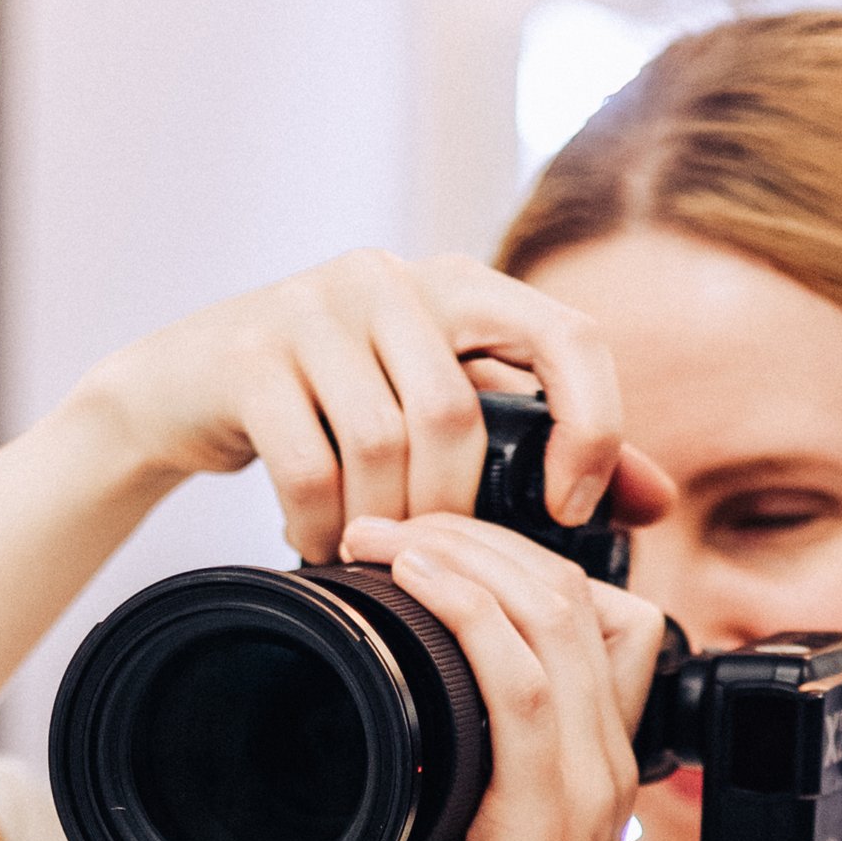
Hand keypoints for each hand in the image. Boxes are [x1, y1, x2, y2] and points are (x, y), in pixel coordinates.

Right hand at [80, 249, 662, 560]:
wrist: (185, 384)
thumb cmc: (335, 402)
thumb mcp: (445, 411)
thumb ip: (548, 446)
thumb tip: (656, 501)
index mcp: (461, 287)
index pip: (566, 335)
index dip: (590, 427)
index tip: (570, 510)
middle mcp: (391, 280)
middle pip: (456, 414)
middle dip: (450, 511)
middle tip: (434, 561)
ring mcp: (313, 308)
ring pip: (381, 443)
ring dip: (380, 524)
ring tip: (369, 557)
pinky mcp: (249, 354)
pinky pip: (306, 463)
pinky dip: (320, 523)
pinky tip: (316, 543)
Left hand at [341, 507, 665, 840]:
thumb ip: (419, 794)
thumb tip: (344, 746)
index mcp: (590, 762)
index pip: (588, 614)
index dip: (513, 559)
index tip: (418, 550)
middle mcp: (606, 758)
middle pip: (572, 588)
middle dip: (478, 533)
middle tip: (388, 522)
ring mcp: (589, 782)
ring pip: (552, 612)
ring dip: (465, 553)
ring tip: (389, 534)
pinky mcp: (553, 815)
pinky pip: (526, 678)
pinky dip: (470, 608)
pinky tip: (416, 579)